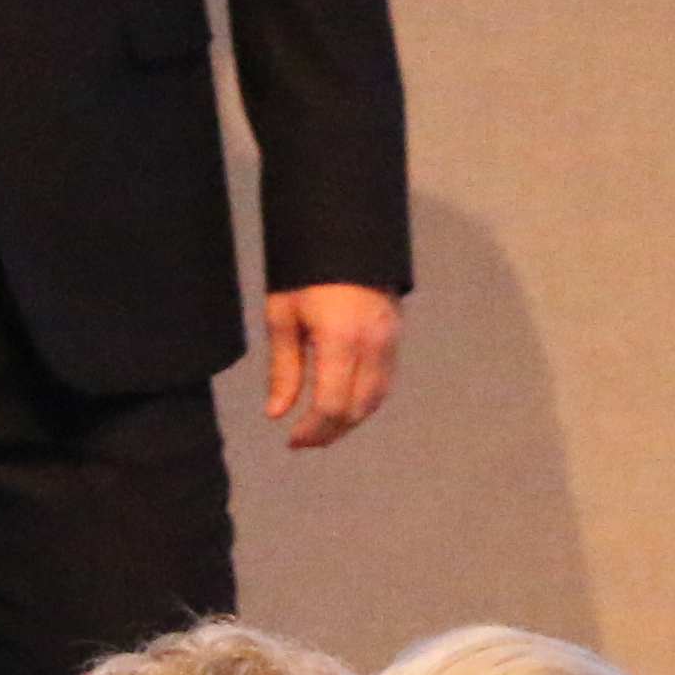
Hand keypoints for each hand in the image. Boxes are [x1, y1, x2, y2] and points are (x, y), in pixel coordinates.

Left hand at [265, 284, 400, 449]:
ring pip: (375, 400)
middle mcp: (373, 346)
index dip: (313, 430)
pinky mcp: (397, 337)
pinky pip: (384, 382)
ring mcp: (390, 342)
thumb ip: (283, 368)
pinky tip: (342, 404)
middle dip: (330, 432)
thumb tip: (277, 413)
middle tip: (303, 440)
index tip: (292, 440)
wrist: (345, 234)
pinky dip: (364, 402)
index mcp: (340, 340)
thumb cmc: (303, 271)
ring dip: (349, 420)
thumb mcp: (283, 316)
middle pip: (357, 409)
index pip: (332, 404)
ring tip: (320, 428)